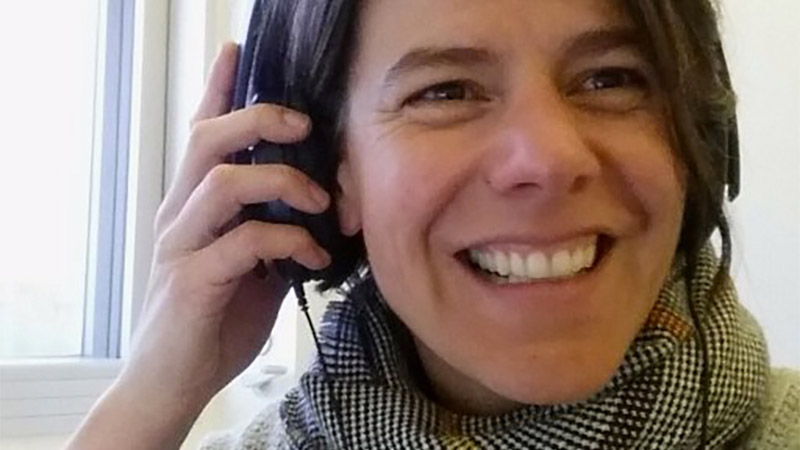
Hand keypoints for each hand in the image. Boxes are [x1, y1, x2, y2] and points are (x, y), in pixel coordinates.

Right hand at [119, 42, 331, 414]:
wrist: (174, 380)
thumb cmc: (216, 318)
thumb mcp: (250, 264)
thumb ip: (270, 228)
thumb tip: (321, 203)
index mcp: (194, 205)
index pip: (202, 134)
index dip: (217, 90)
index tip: (236, 52)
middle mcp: (181, 215)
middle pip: (207, 140)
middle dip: (258, 118)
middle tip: (303, 125)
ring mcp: (183, 245)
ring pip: (224, 182)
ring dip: (283, 182)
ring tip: (322, 202)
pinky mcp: (194, 281)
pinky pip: (245, 242)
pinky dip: (290, 242)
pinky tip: (314, 257)